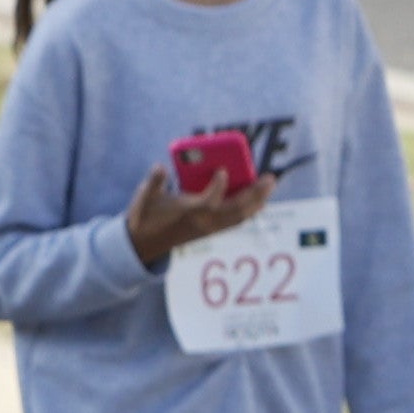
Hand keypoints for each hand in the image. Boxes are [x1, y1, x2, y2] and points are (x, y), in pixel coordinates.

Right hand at [127, 161, 272, 266]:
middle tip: (270, 179)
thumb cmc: (145, 217)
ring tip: (269, 186)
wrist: (143, 245)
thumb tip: (160, 167)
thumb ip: (154, 181)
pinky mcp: (211, 231)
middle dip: (254, 194)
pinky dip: (249, 211)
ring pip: (239, 217)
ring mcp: (209, 228)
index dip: (217, 187)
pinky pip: (235, 221)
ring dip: (256, 202)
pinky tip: (259, 202)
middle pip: (235, 210)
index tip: (223, 171)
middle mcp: (203, 222)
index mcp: (188, 213)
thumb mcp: (144, 197)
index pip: (208, 201)